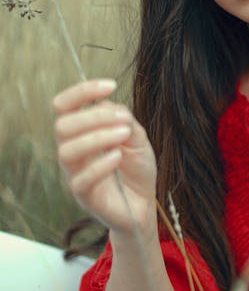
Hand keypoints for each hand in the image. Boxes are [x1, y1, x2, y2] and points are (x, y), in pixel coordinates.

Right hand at [54, 79, 157, 235]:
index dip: (81, 91)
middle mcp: (72, 151)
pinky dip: (100, 165)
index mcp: (80, 132)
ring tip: (124, 135)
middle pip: (63, 126)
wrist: (145, 204)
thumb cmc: (136, 169)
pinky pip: (80, 180)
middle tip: (124, 121)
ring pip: (67, 151)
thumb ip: (124, 120)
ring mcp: (75, 174)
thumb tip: (107, 105)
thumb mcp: (137, 138)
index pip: (64, 106)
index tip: (110, 86)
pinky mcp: (84, 196)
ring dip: (98, 137)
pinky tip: (118, 157)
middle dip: (94, 117)